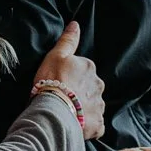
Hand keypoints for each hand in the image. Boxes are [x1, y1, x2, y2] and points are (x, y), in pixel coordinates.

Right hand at [33, 21, 105, 140]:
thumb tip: (75, 24)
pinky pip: (95, 124)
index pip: (83, 69)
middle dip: (80, 91)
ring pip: (93, 105)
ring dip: (83, 108)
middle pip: (90, 87)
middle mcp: (98, 86)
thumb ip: (68, 40)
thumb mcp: (56, 55)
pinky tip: (76, 124)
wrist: (54, 111)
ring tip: (67, 111)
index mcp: (89, 68)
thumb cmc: (52, 80)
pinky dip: (88, 125)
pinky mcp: (98, 125)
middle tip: (63, 97)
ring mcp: (99, 106)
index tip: (60, 81)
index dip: (71, 75)